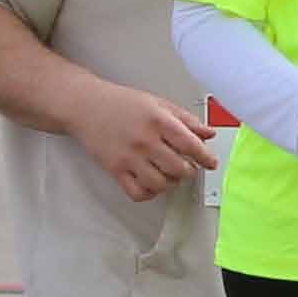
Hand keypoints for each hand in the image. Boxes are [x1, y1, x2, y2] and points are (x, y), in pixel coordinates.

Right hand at [73, 86, 214, 201]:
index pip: (191, 145)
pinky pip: (138, 192)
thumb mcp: (158, 103)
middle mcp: (145, 140)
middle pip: (179, 168)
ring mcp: (129, 157)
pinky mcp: (115, 170)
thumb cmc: (122, 103)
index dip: (206, 157)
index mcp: (159, 121)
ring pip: (160, 184)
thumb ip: (186, 120)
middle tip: (187, 166)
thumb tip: (209, 133)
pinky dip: (149, 193)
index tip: (211, 162)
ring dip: (170, 183)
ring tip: (169, 174)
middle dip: (188, 171)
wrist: (87, 106)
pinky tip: (151, 182)